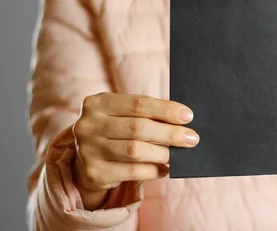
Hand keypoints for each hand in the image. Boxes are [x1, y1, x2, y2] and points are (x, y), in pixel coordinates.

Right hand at [70, 93, 198, 208]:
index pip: (138, 104)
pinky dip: (153, 170)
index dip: (165, 110)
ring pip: (135, 151)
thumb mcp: (122, 114)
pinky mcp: (93, 173)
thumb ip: (146, 114)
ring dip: (163, 153)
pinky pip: (131, 172)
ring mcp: (88, 150)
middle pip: (138, 128)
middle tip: (191, 138)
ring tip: (178, 154)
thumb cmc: (113, 130)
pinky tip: (164, 168)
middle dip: (169, 133)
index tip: (187, 116)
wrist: (85, 159)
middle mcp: (89, 125)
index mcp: (98, 103)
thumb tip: (182, 120)